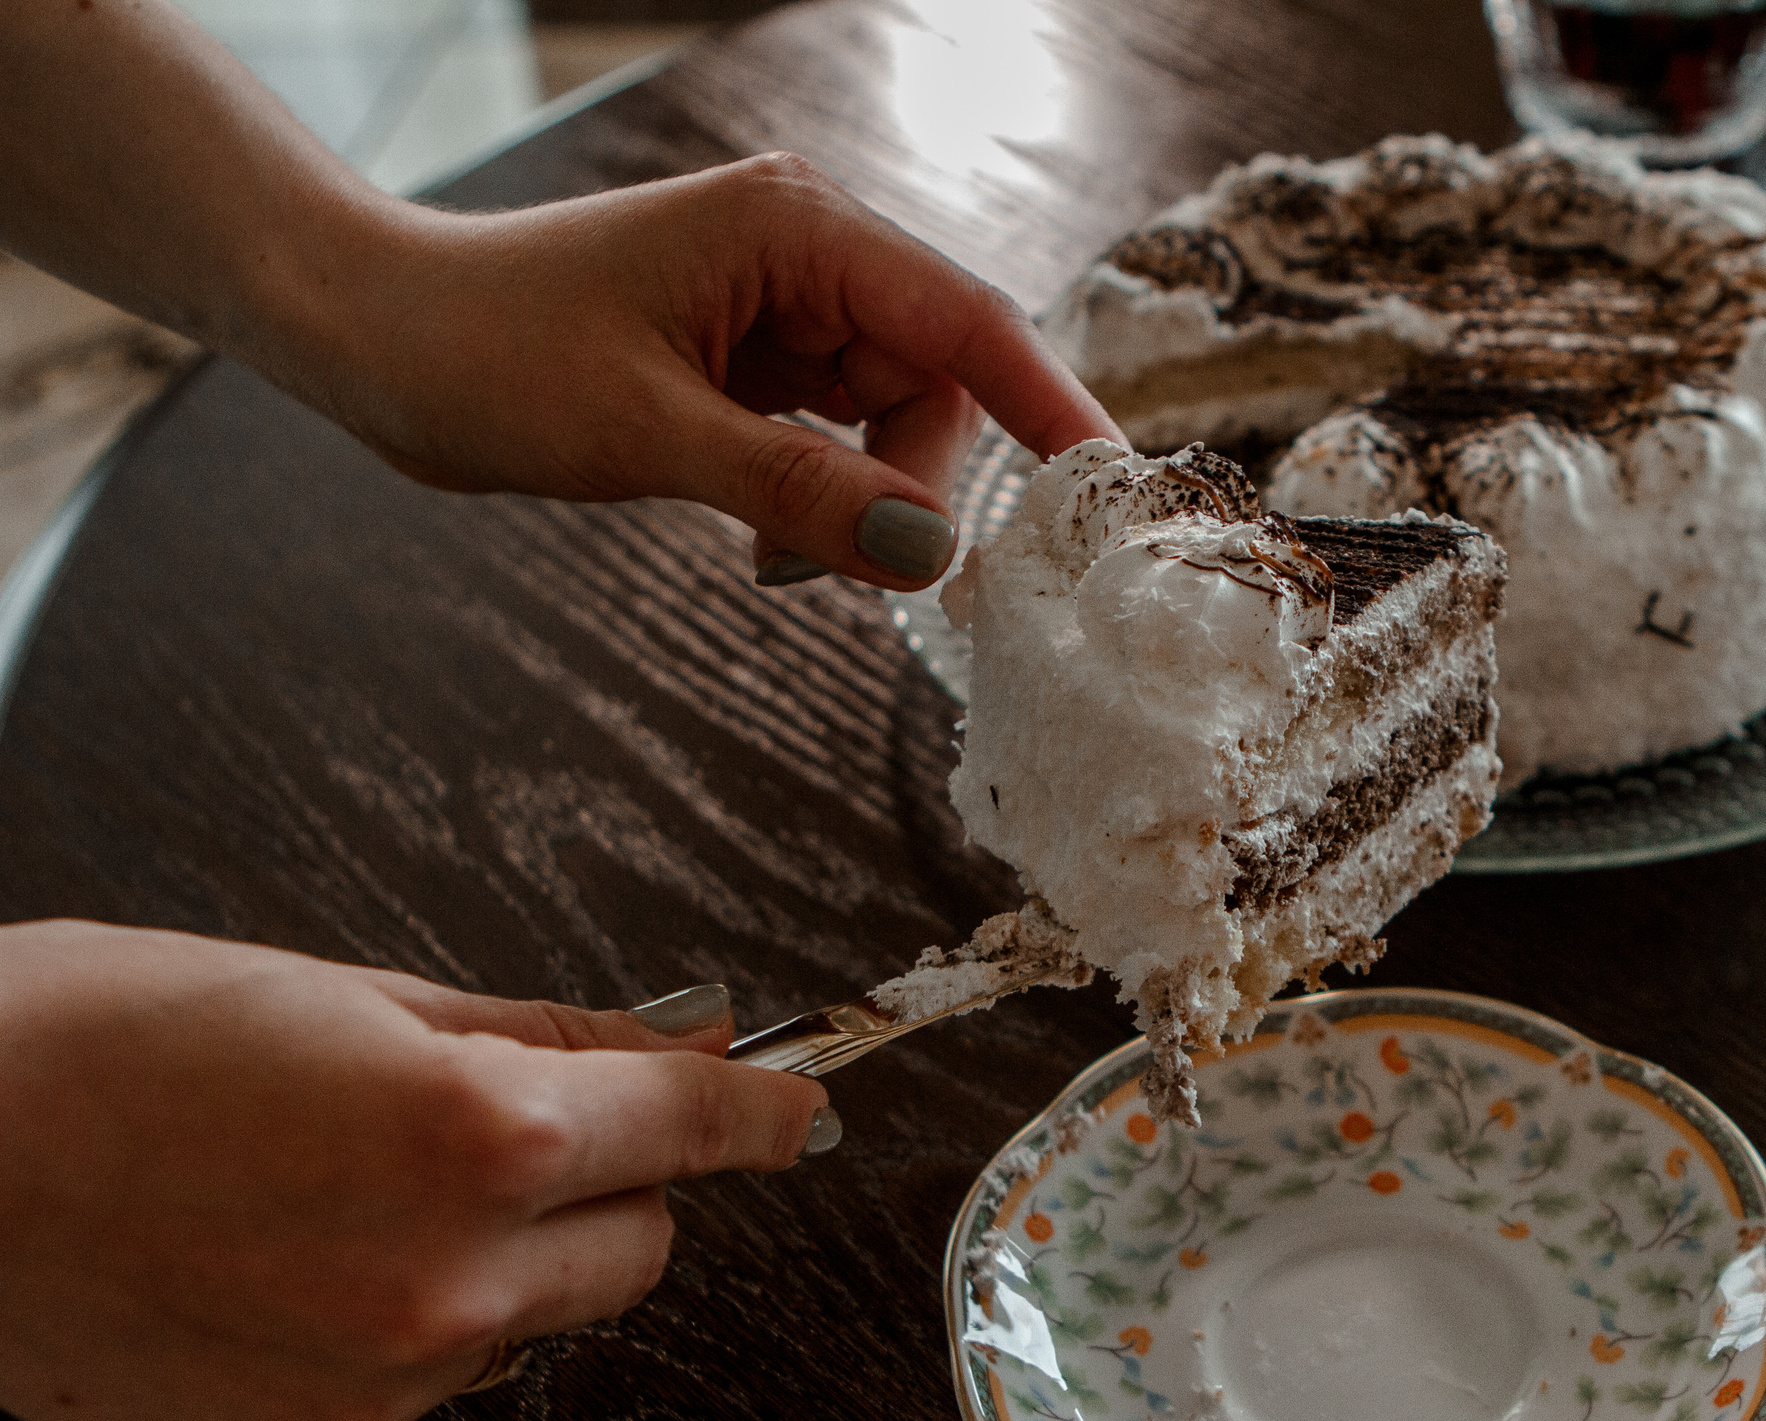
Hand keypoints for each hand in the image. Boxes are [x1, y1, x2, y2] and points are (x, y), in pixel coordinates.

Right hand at [0, 920, 831, 1420]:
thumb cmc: (97, 1047)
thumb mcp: (344, 992)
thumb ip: (533, 1033)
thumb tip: (665, 1042)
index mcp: (474, 1134)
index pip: (690, 1122)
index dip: (760, 1108)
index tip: (800, 1109)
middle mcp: (448, 1277)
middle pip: (642, 1240)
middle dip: (611, 1179)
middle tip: (515, 1123)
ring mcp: (383, 1381)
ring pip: (536, 1315)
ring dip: (503, 1256)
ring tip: (350, 1191)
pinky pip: (431, 1381)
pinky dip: (405, 1327)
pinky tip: (295, 1265)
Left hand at [306, 154, 1122, 589]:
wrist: (366, 336)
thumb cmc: (483, 352)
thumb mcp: (650, 435)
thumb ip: (801, 494)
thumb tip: (929, 555)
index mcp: (795, 227)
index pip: (966, 322)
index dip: (1050, 409)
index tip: (1115, 488)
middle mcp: (803, 252)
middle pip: (935, 381)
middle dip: (910, 480)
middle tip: (849, 564)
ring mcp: (777, 304)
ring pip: (889, 420)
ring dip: (857, 497)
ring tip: (769, 550)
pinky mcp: (749, 356)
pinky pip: (834, 436)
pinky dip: (819, 495)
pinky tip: (758, 530)